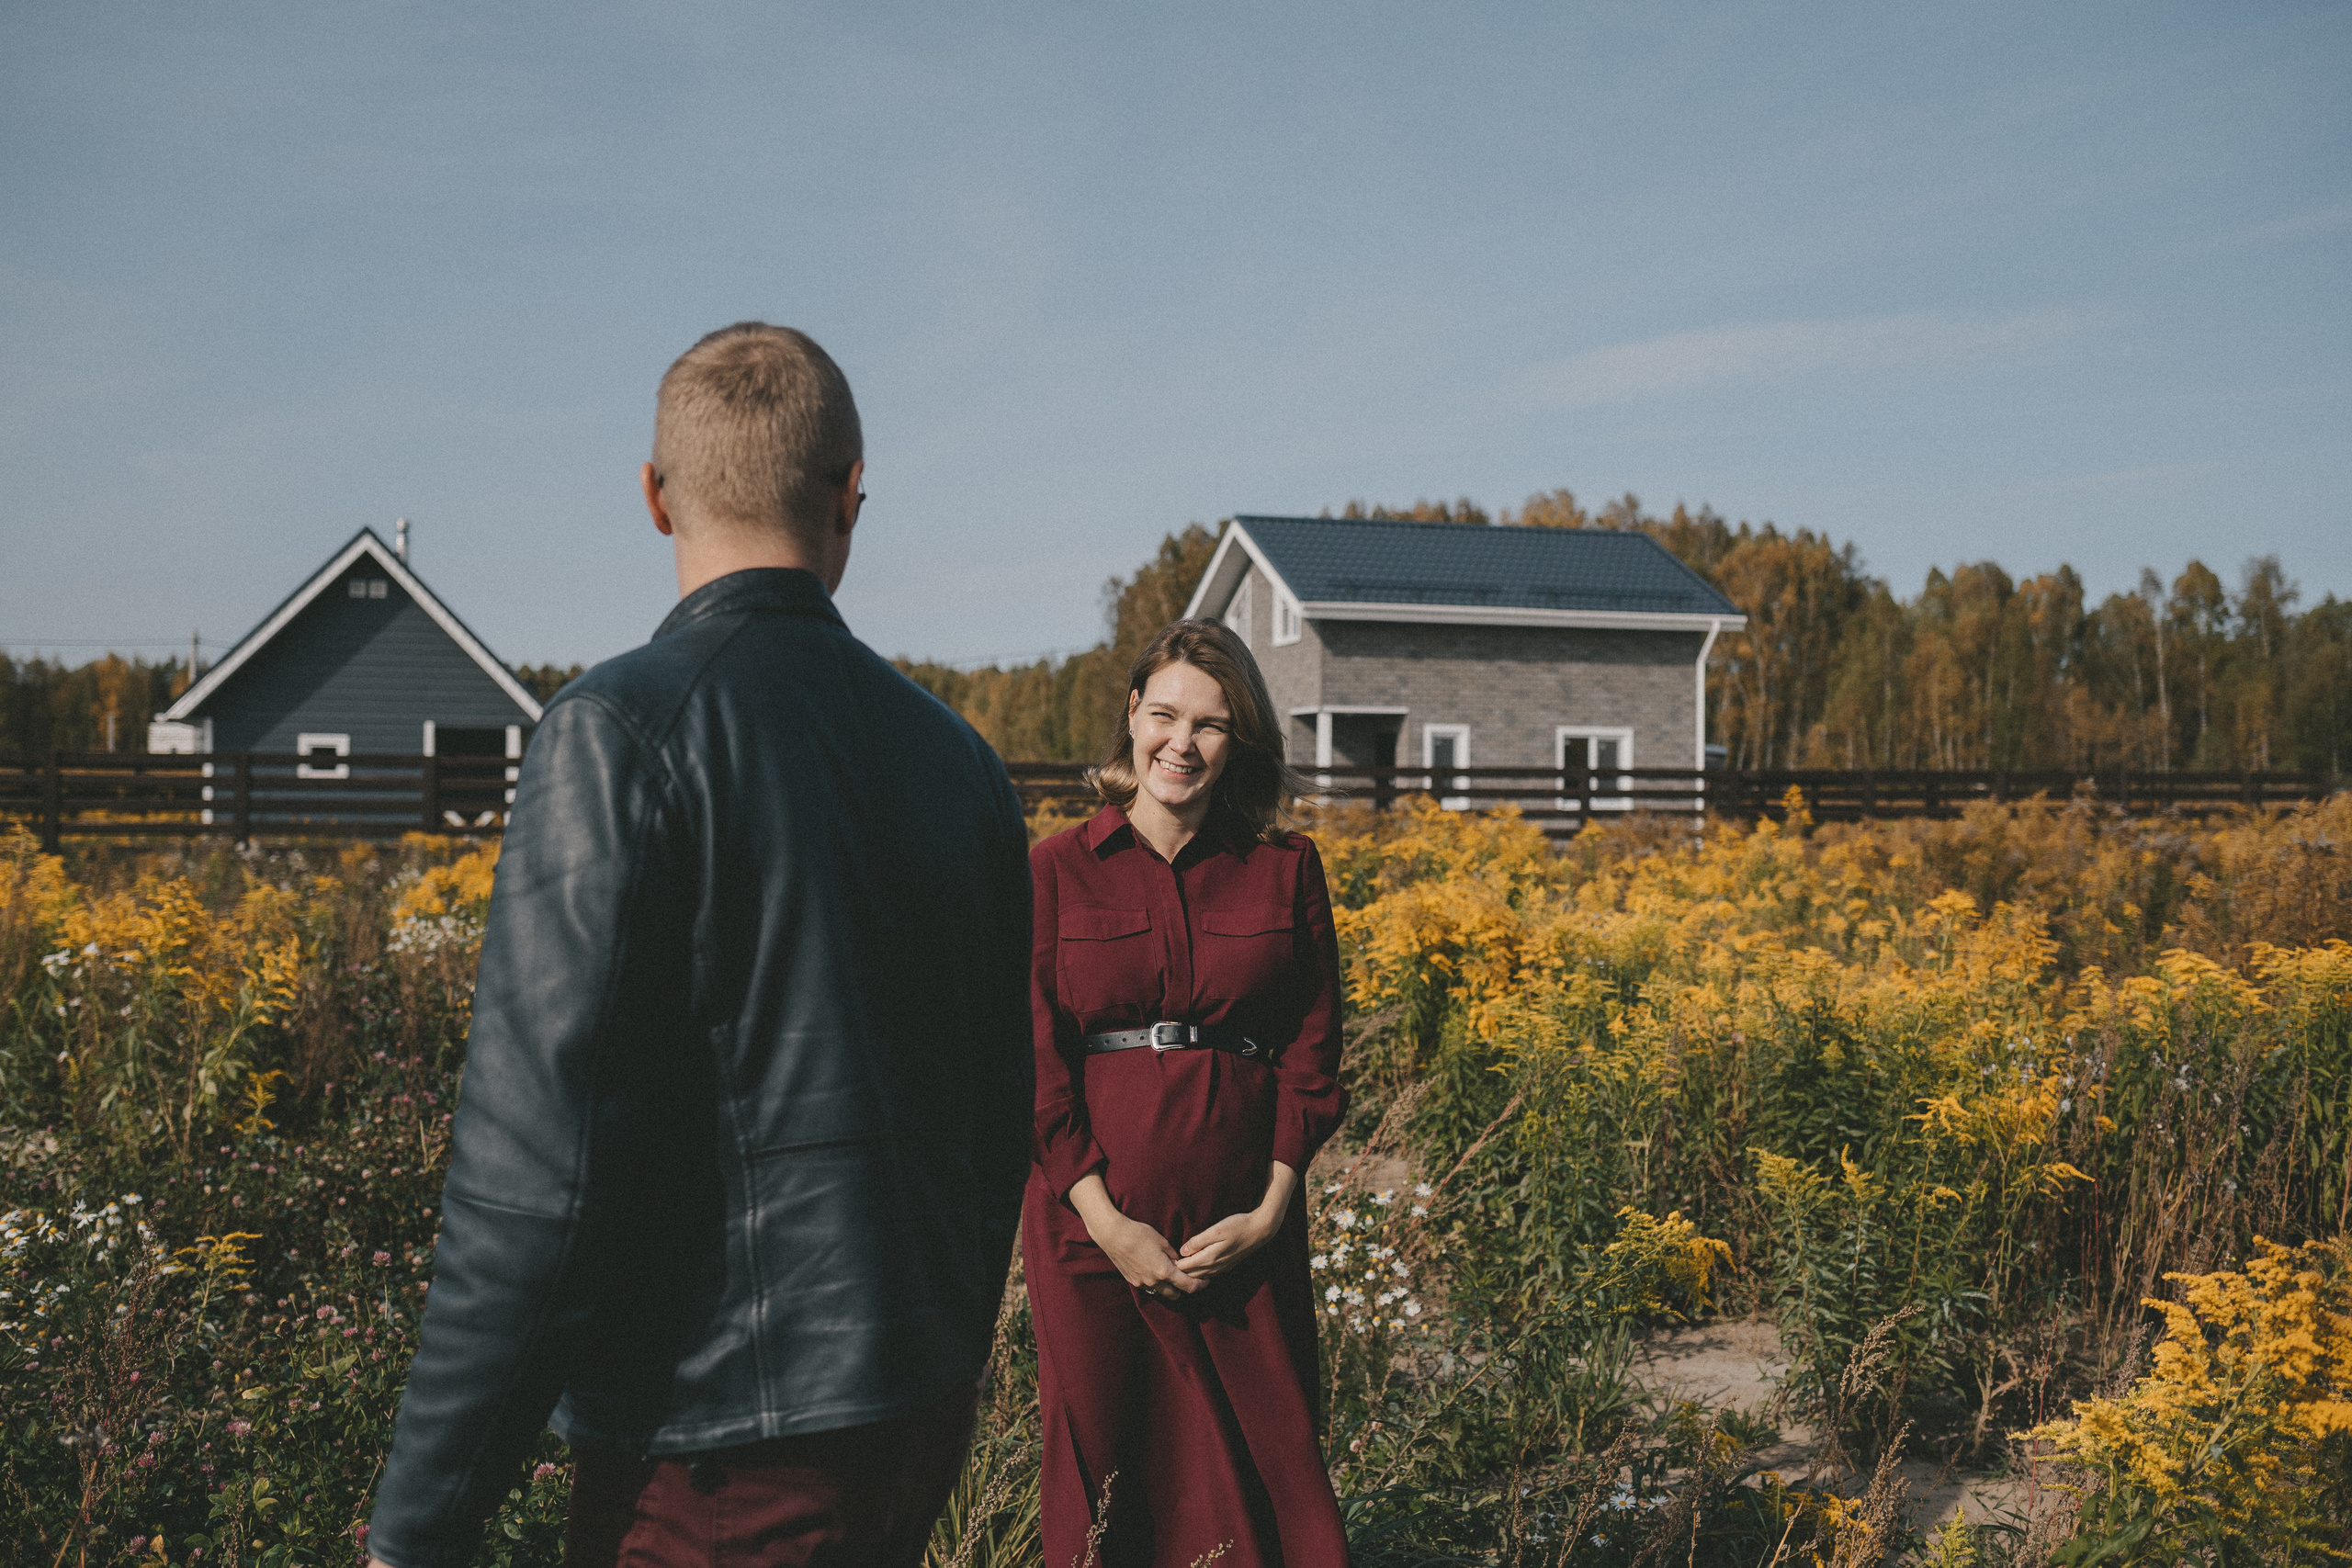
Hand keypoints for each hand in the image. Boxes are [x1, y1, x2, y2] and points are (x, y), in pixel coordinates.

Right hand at [1067, 1174, 1202, 1301]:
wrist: (1113, 1236)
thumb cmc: (1139, 1234)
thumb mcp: (1162, 1241)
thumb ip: (1174, 1255)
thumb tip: (1180, 1263)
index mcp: (1165, 1272)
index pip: (1188, 1286)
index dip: (1200, 1286)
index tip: (1206, 1282)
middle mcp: (1154, 1282)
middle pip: (1175, 1295)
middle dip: (1183, 1288)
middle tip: (1187, 1277)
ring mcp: (1142, 1284)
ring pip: (1161, 1293)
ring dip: (1169, 1287)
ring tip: (1170, 1274)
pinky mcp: (1133, 1281)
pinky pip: (1149, 1288)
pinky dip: (1155, 1283)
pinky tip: (1154, 1271)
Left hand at [1176, 1160, 1298, 1280]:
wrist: (1260, 1230)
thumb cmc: (1238, 1225)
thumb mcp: (1216, 1230)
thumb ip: (1198, 1241)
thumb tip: (1183, 1251)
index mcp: (1210, 1258)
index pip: (1185, 1267)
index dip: (1173, 1265)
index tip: (1161, 1262)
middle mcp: (1215, 1266)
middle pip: (1191, 1274)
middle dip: (1178, 1273)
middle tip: (1164, 1269)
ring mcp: (1222, 1267)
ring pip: (1200, 1276)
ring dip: (1188, 1275)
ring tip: (1175, 1271)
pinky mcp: (1227, 1265)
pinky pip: (1209, 1274)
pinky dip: (1199, 1274)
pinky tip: (1195, 1270)